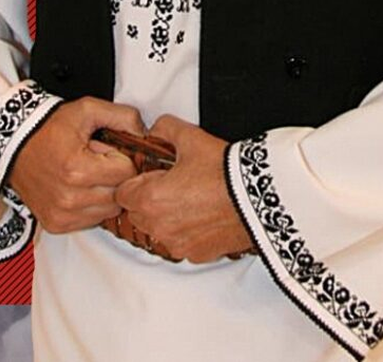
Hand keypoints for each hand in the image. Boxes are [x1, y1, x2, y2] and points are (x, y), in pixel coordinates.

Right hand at [9, 96, 145, 233]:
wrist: (13, 144)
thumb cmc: (48, 128)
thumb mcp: (86, 110)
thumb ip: (122, 116)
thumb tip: (144, 133)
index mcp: (78, 169)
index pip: (127, 173)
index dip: (121, 159)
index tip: (106, 151)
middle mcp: (69, 197)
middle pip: (120, 194)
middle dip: (115, 177)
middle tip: (98, 163)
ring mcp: (62, 214)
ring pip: (109, 211)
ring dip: (105, 194)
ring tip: (88, 176)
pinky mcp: (57, 224)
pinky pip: (92, 221)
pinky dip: (91, 207)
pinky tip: (79, 189)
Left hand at [114, 114, 254, 262]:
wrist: (259, 197)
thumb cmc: (225, 171)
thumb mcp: (192, 138)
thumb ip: (165, 128)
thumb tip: (156, 129)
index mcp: (149, 199)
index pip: (122, 194)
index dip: (137, 181)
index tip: (154, 175)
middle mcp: (159, 226)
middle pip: (137, 214)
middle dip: (148, 200)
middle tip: (174, 184)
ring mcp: (178, 243)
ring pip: (159, 231)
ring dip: (167, 218)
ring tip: (193, 200)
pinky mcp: (198, 254)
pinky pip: (182, 243)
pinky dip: (189, 232)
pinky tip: (206, 215)